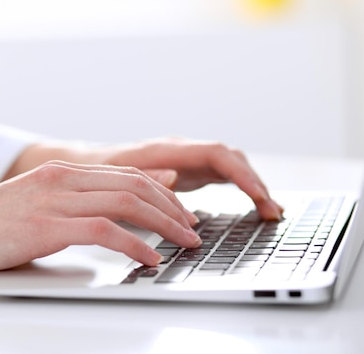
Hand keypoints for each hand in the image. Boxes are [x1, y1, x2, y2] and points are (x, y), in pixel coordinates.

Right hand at [0, 161, 200, 282]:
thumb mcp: (32, 209)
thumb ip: (72, 206)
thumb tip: (114, 218)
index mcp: (59, 172)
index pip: (126, 175)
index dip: (162, 194)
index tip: (182, 214)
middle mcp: (59, 178)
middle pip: (134, 184)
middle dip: (173, 207)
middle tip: (193, 230)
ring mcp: (51, 200)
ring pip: (126, 203)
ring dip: (164, 225)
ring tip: (185, 244)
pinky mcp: (43, 226)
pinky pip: (104, 230)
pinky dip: (135, 244)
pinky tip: (149, 259)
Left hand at [94, 136, 283, 220]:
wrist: (91, 165)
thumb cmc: (102, 171)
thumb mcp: (117, 177)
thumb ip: (145, 178)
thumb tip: (173, 178)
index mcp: (168, 149)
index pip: (215, 153)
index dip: (240, 173)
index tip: (259, 195)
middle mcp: (183, 151)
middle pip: (230, 159)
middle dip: (254, 183)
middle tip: (272, 212)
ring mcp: (188, 160)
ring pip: (231, 166)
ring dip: (253, 187)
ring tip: (272, 213)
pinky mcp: (189, 170)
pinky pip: (223, 176)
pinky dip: (242, 189)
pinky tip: (257, 206)